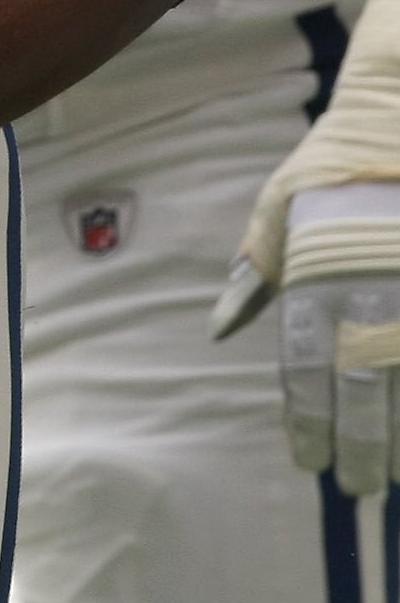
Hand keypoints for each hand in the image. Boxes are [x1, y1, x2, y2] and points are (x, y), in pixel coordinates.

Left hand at [213, 0, 399, 490]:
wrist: (398, 116)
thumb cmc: (337, 163)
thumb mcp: (281, 207)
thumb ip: (253, 272)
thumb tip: (221, 327)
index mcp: (316, 281)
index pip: (306, 374)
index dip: (308, 423)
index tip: (311, 461)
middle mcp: (368, 300)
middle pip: (362, 397)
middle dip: (362, 449)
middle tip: (360, 486)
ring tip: (396, 471)